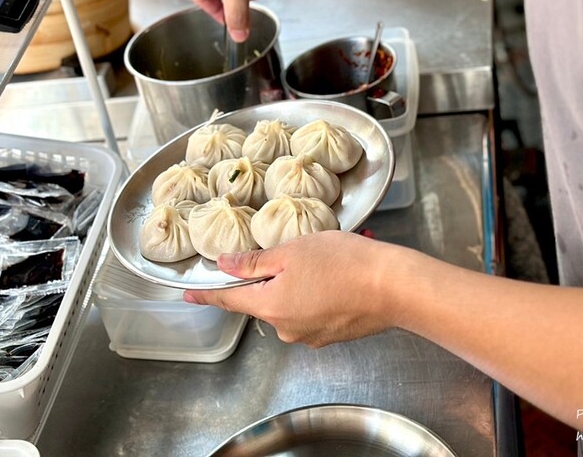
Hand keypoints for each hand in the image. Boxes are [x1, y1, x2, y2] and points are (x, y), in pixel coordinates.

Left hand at [184, 231, 402, 346]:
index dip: (208, 293)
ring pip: (294, 301)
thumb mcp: (292, 251)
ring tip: (330, 255)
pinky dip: (323, 290)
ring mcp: (312, 334)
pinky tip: (342, 271)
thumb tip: (225, 265)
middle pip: (266, 298)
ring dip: (303, 280)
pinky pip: (317, 308)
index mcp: (270, 306)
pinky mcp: (334, 333)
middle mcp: (287, 327)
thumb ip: (254, 262)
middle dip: (276, 274)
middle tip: (300, 249)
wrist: (393, 287)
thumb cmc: (342, 263)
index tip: (189, 294)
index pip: (229, 299)